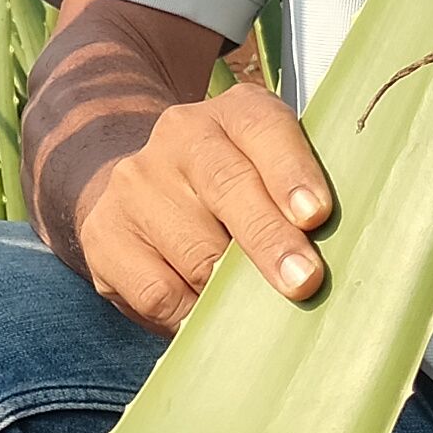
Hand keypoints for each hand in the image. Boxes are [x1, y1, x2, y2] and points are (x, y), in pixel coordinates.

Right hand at [44, 78, 338, 334]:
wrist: (146, 188)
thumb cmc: (240, 192)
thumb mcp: (272, 171)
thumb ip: (300, 199)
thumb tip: (329, 266)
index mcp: (235, 112)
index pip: (262, 129)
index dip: (290, 172)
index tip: (315, 216)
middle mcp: (181, 135)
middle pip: (227, 186)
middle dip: (268, 239)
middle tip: (303, 282)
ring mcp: (135, 183)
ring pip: (193, 249)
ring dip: (232, 289)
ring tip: (259, 312)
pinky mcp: (103, 233)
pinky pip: (157, 291)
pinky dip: (191, 315)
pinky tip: (210, 319)